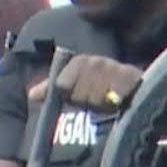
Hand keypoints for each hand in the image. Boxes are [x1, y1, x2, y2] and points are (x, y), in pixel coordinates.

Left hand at [28, 56, 143, 113]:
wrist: (134, 90)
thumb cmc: (99, 89)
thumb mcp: (74, 88)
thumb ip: (53, 89)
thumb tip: (32, 94)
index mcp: (81, 62)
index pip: (62, 83)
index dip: (66, 94)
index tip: (73, 98)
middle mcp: (98, 62)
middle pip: (79, 92)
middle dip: (85, 102)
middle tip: (93, 102)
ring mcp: (116, 68)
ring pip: (97, 96)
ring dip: (100, 105)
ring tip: (106, 103)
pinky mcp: (133, 77)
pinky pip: (117, 93)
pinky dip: (116, 100)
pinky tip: (118, 102)